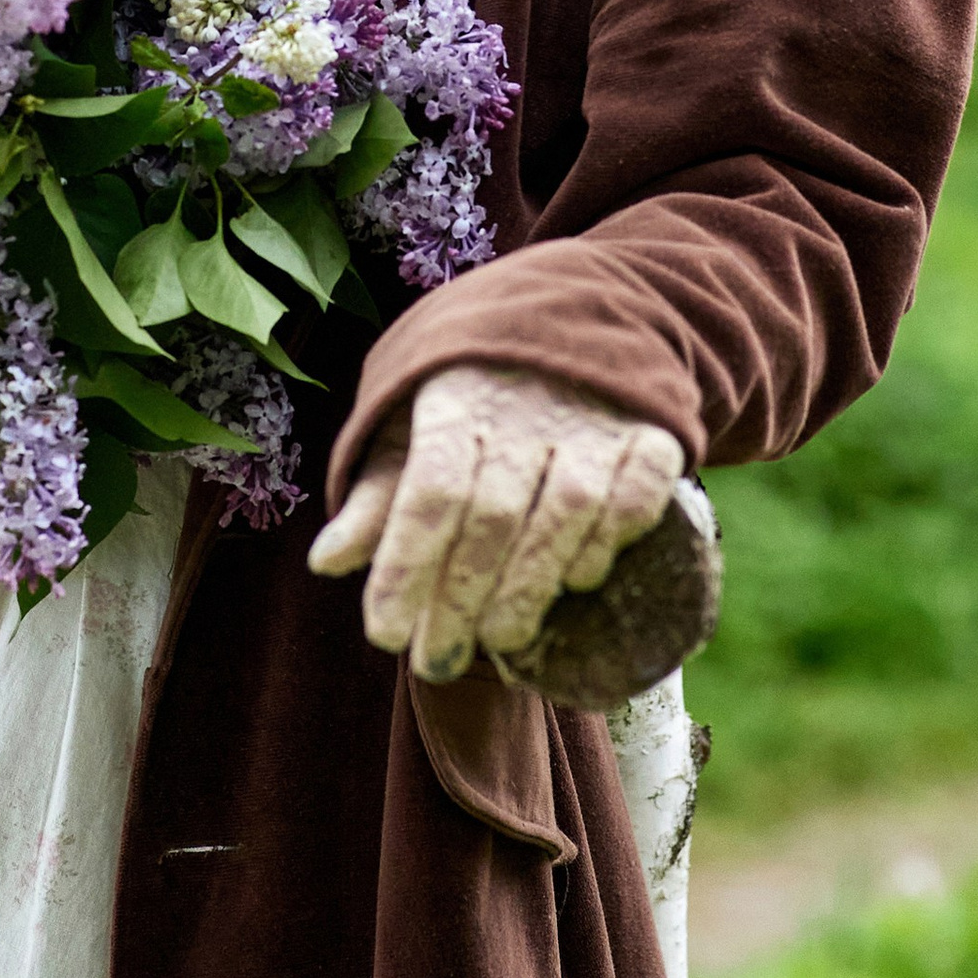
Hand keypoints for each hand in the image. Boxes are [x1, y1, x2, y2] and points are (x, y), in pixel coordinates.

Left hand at [306, 364, 685, 683]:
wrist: (572, 316)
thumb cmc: (472, 398)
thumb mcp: (411, 431)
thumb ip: (377, 500)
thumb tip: (325, 563)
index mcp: (454, 394)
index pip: (429, 490)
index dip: (406, 567)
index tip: (383, 634)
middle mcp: (526, 402)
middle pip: (492, 511)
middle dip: (461, 597)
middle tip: (436, 661)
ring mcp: (594, 416)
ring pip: (567, 507)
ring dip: (531, 585)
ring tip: (499, 641)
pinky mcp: (652, 432)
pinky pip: (638, 493)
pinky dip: (608, 543)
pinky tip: (578, 579)